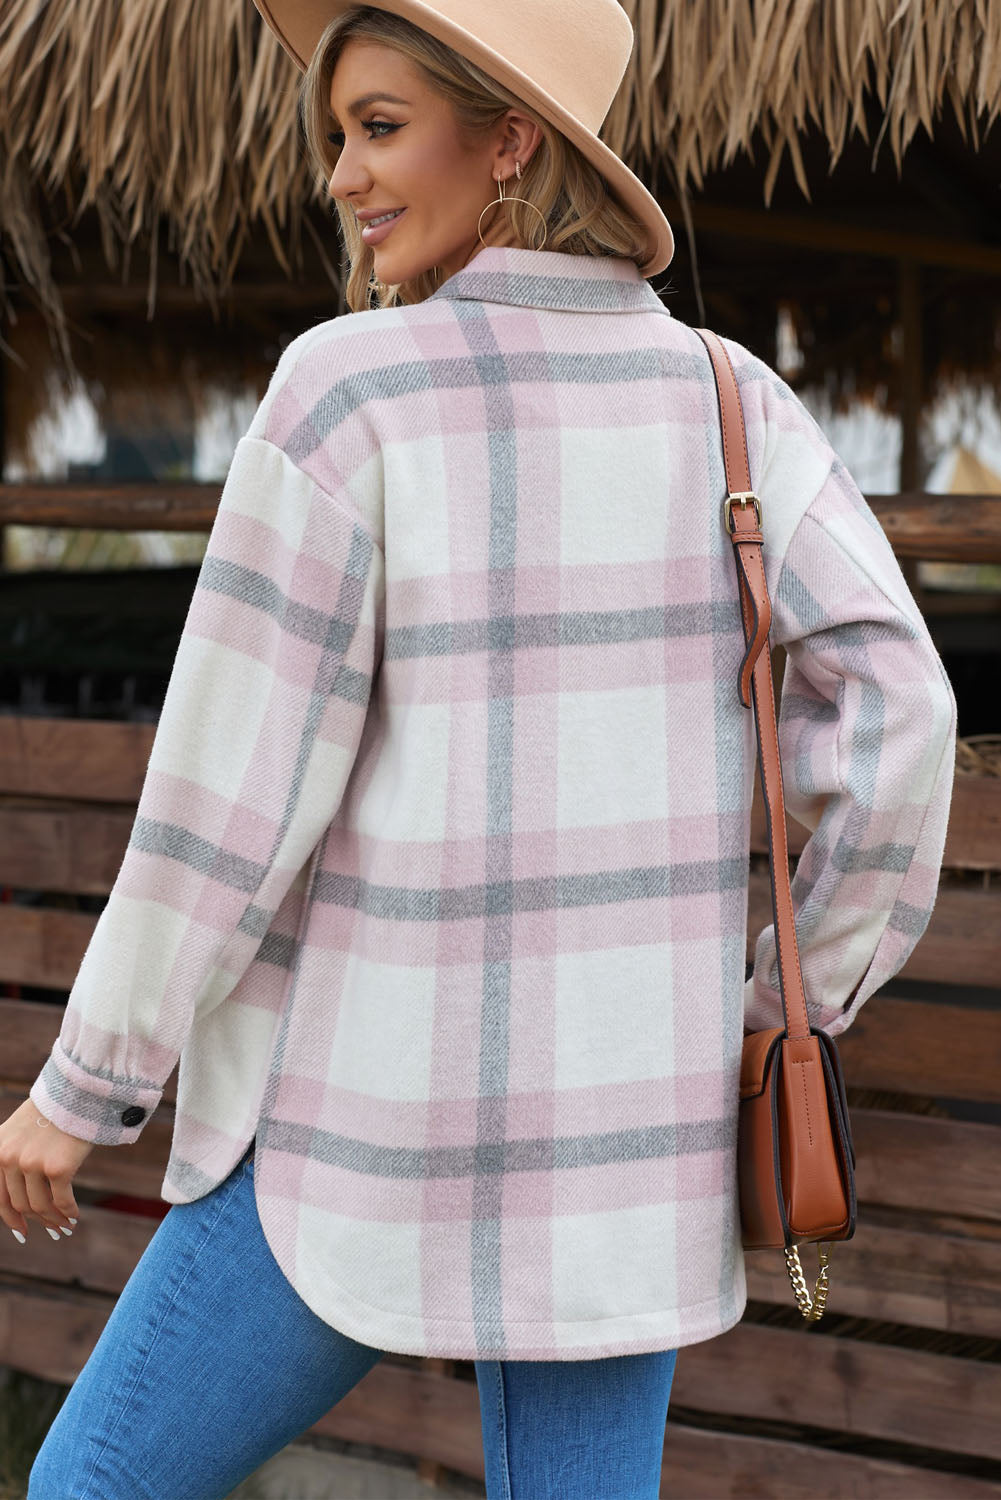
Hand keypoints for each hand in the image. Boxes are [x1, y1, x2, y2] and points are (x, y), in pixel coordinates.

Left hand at [0, 1098, 94, 1241]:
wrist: (77, 1090)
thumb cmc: (53, 1110)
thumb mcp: (19, 1130)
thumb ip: (12, 1157)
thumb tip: (22, 1196)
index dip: (10, 1219)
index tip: (22, 1231)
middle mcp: (9, 1159)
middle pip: (21, 1204)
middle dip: (37, 1221)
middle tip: (53, 1229)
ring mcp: (32, 1165)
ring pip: (40, 1206)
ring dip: (54, 1220)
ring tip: (66, 1225)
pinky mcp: (57, 1168)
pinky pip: (62, 1201)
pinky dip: (68, 1212)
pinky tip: (75, 1215)